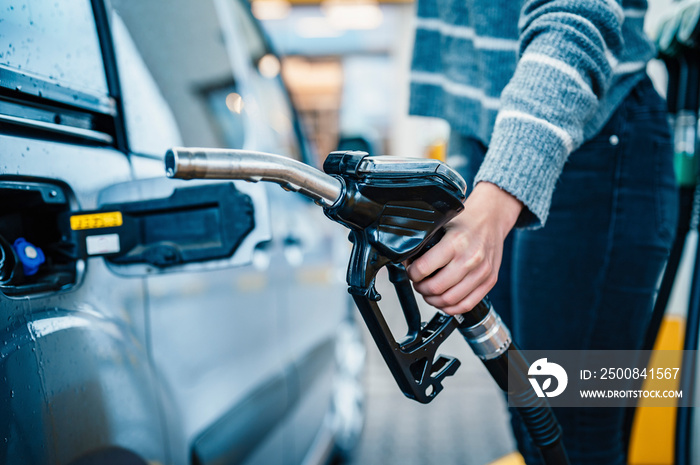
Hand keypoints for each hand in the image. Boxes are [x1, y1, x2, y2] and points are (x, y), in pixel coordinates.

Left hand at [407, 182, 522, 314]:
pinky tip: (443, 301)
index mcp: (455, 242)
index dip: (412, 274)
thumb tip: (407, 260)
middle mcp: (470, 258)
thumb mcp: (442, 224)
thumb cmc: (466, 221)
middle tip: (418, 283)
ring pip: (450, 300)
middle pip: (436, 288)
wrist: (492, 218)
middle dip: (420, 288)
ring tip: (428, 292)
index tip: (411, 272)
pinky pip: (467, 304)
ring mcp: (482, 272)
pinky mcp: (490, 281)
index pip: (424, 268)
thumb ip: (425, 242)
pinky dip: (451, 308)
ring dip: (433, 300)